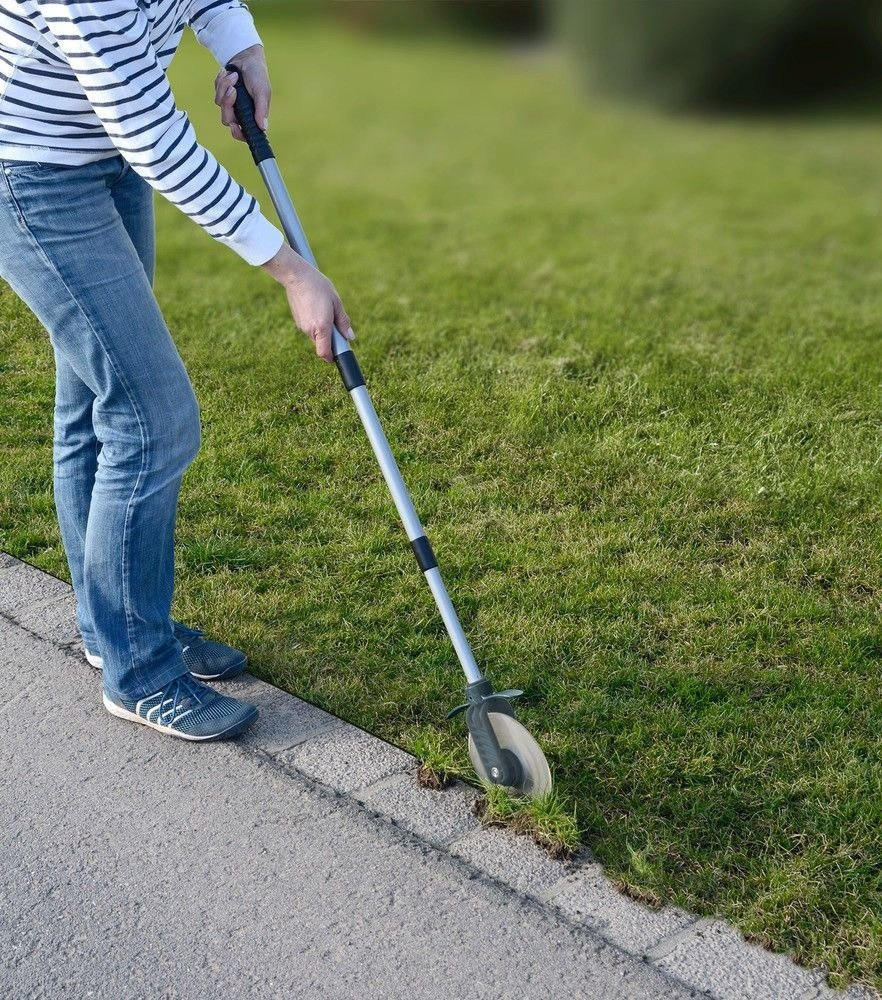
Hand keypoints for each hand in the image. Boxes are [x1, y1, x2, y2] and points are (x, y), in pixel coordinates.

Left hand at [215, 44, 269, 141]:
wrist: (245, 56)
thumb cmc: (258, 75)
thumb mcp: (262, 91)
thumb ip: (262, 110)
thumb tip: (263, 128)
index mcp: (253, 115)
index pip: (245, 134)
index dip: (238, 134)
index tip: (234, 126)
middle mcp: (241, 113)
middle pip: (228, 120)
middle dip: (228, 104)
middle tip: (233, 90)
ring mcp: (231, 104)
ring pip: (220, 105)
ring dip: (225, 88)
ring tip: (234, 76)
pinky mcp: (222, 94)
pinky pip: (216, 93)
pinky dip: (221, 82)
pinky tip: (229, 74)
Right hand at [263, 244, 354, 362]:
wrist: (297, 276)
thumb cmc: (319, 286)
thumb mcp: (336, 303)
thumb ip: (343, 322)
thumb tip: (350, 337)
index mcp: (321, 327)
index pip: (324, 353)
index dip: (332, 358)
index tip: (339, 355)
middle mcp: (309, 330)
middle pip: (322, 345)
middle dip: (330, 340)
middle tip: (336, 324)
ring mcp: (301, 326)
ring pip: (316, 336)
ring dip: (323, 331)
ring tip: (325, 311)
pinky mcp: (297, 321)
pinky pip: (309, 329)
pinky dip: (315, 325)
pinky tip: (316, 308)